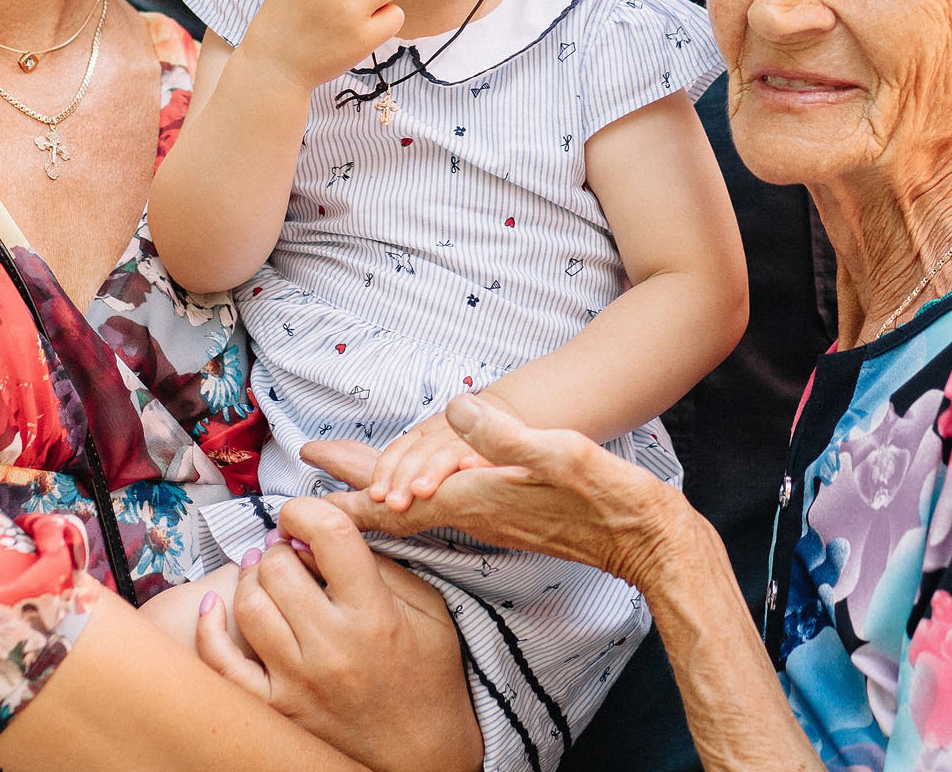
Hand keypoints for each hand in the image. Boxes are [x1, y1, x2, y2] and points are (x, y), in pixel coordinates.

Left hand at [192, 498, 480, 771]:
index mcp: (374, 614)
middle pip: (278, 567)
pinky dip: (209, 628)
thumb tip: (323, 536)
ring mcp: (298, 680)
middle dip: (279, 546)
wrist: (424, 753)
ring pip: (248, 604)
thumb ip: (381, 566)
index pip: (329, 535)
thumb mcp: (429, 609)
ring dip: (250, 577)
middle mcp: (332, 646)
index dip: (306, 510)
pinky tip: (213, 606)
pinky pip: (222, 663)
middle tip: (287, 548)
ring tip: (262, 572)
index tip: (302, 515)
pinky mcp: (276, 708)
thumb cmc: (430, 677)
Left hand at [305, 393, 683, 587]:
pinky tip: (413, 498)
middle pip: (395, 505)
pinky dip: (414, 501)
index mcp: (475, 496)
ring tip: (340, 494)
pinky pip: (444, 511)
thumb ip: (504, 435)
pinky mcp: (511, 517)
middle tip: (300, 492)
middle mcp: (475, 512)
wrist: (652, 542)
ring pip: (417, 508)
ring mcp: (492, 517)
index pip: (395, 501)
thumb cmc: (609, 497)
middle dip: (348, 494)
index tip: (300, 499)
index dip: (347, 497)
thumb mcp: (558, 453)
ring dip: (376, 500)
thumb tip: (454, 409)